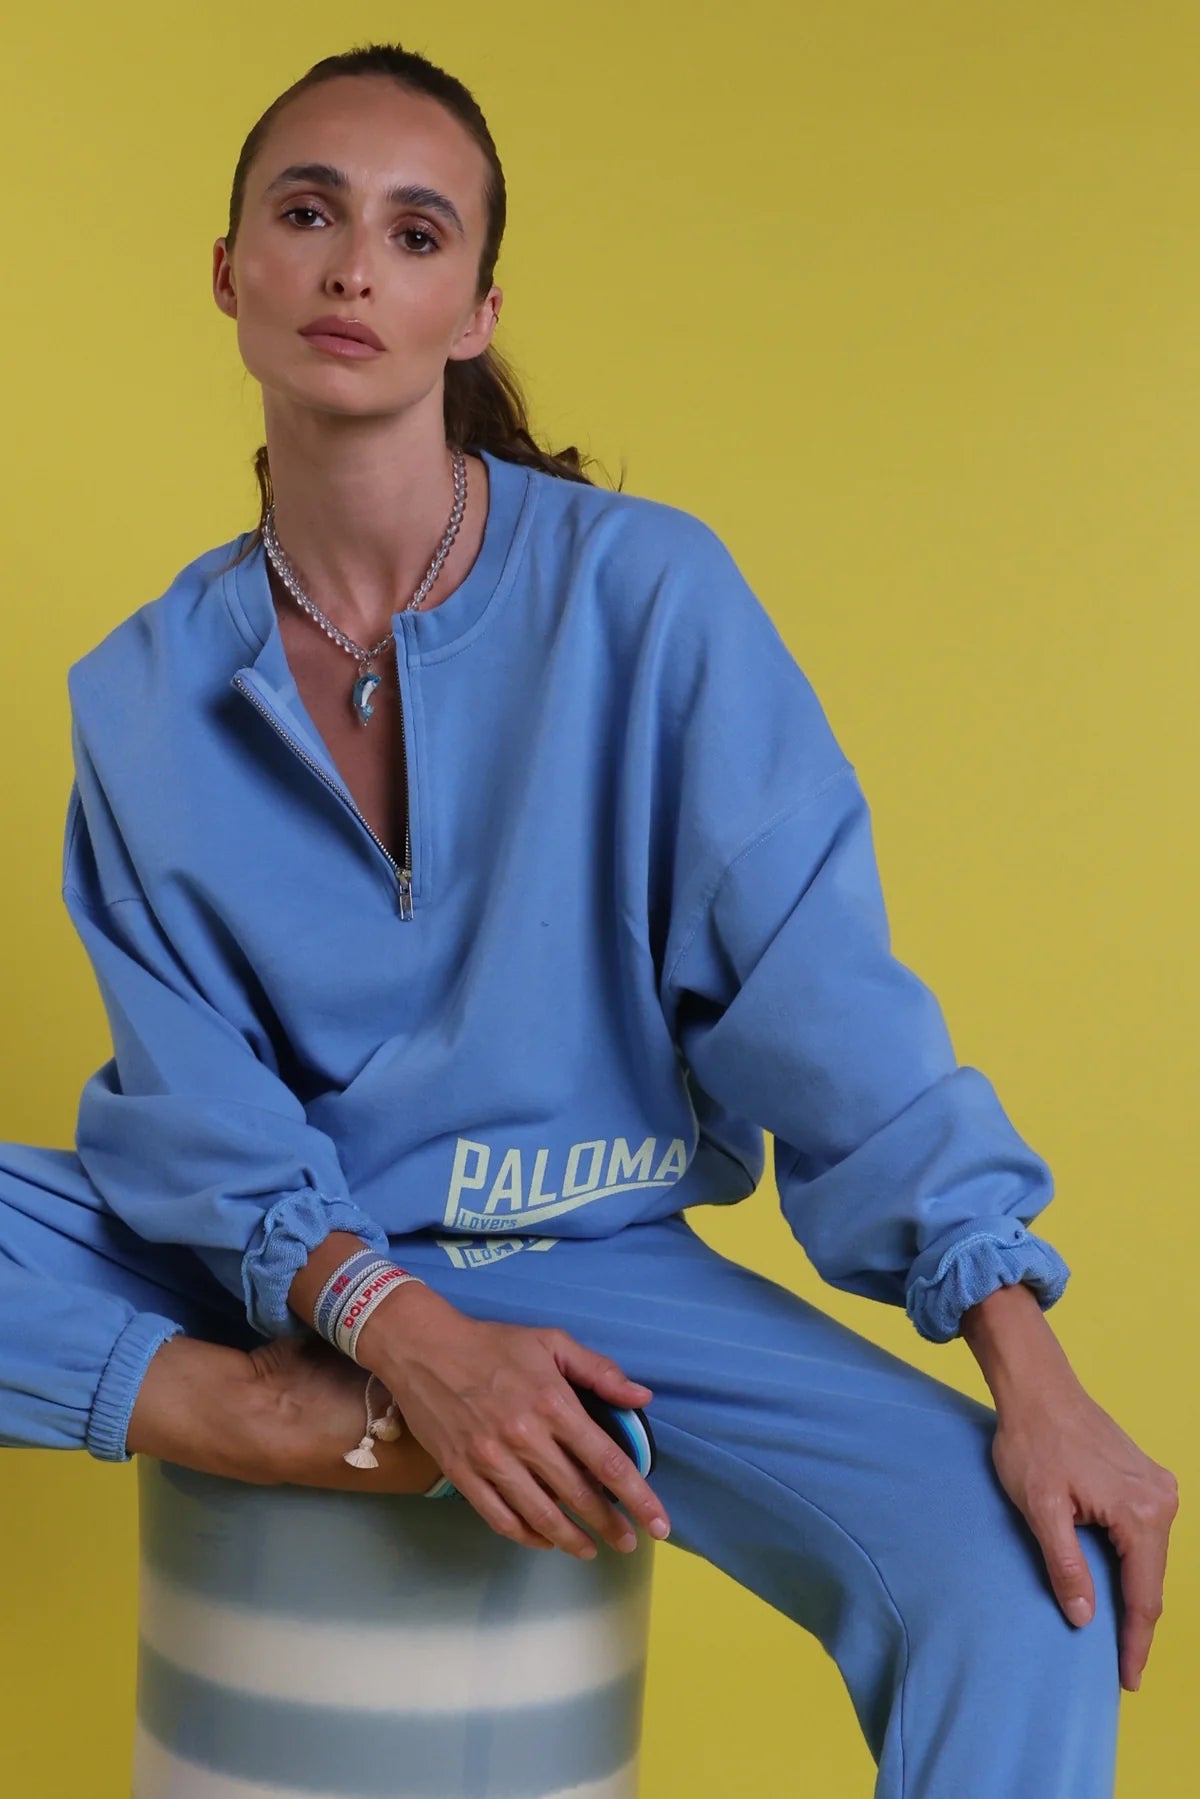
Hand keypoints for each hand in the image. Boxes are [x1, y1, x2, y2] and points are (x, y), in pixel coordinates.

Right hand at [357, 1281, 671, 1558]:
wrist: (423, 1349)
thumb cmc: (493, 1344)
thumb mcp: (551, 1342)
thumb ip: (599, 1371)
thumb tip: (642, 1397)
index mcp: (553, 1404)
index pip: (608, 1462)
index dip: (639, 1498)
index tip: (659, 1524)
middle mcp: (525, 1438)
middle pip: (579, 1496)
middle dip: (611, 1525)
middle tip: (629, 1542)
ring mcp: (491, 1461)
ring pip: (541, 1516)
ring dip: (573, 1540)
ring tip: (591, 1550)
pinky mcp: (462, 1475)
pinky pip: (500, 1518)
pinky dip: (527, 1536)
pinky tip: (545, 1539)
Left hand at [988, 1365, 1178, 1691]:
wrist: (1037, 1387)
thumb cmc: (1033, 1441)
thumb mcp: (1041, 1508)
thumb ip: (1065, 1565)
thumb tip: (1085, 1617)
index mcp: (1141, 1512)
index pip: (1143, 1595)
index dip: (1134, 1642)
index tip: (1126, 1679)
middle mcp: (1161, 1499)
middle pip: (1150, 1578)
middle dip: (1135, 1622)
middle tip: (1120, 1666)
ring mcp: (1157, 1486)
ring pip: (1148, 1557)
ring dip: (1133, 1591)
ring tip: (1117, 1633)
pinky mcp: (1146, 1478)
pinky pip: (1143, 1534)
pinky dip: (1130, 1562)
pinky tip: (1115, 1583)